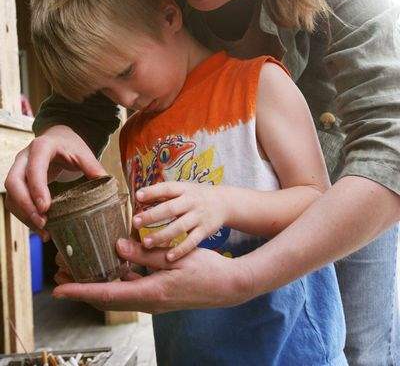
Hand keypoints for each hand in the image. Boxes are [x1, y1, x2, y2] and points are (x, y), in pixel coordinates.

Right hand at [5, 125, 105, 232]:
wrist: (58, 137)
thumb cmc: (70, 145)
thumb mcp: (83, 152)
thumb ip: (93, 167)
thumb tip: (108, 185)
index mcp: (42, 146)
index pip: (34, 167)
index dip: (37, 188)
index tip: (46, 207)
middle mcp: (24, 157)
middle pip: (13, 183)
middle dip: (25, 205)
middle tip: (43, 222)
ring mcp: (18, 170)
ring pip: (11, 195)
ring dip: (24, 214)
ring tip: (44, 230)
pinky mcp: (18, 183)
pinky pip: (14, 202)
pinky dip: (24, 216)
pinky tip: (41, 228)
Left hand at [52, 238, 253, 313]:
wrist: (227, 287)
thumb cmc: (205, 270)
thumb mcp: (175, 257)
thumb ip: (145, 253)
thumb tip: (117, 247)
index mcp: (150, 294)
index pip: (106, 294)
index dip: (80, 291)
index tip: (58, 290)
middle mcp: (147, 302)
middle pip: (105, 297)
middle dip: (80, 287)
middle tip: (59, 275)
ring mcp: (152, 300)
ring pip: (115, 294)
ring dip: (94, 283)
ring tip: (76, 269)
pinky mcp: (157, 294)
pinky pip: (128, 289)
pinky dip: (114, 279)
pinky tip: (109, 264)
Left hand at [133, 182, 227, 259]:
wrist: (223, 203)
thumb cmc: (195, 196)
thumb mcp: (182, 189)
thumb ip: (164, 194)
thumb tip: (139, 196)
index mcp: (183, 189)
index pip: (166, 188)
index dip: (152, 192)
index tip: (138, 196)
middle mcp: (191, 202)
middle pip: (170, 208)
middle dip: (152, 215)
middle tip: (135, 222)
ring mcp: (198, 216)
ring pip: (179, 227)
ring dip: (162, 235)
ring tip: (146, 243)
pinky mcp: (204, 231)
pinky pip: (191, 241)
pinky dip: (180, 249)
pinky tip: (168, 257)